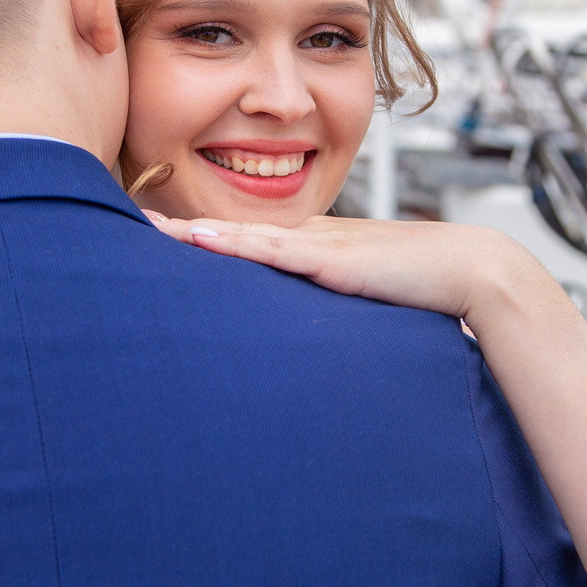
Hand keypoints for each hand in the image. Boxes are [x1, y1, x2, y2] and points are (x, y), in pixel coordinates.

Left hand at [147, 212, 541, 321]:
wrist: (471, 274)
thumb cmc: (424, 293)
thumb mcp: (363, 303)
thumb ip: (331, 319)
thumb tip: (306, 361)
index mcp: (307, 249)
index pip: (237, 241)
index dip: (190, 237)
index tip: (144, 239)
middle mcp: (303, 240)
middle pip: (225, 234)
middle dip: (171, 231)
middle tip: (115, 225)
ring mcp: (315, 246)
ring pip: (237, 236)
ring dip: (186, 232)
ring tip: (136, 226)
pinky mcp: (331, 259)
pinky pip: (271, 250)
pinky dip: (231, 243)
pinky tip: (195, 238)